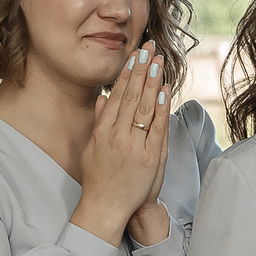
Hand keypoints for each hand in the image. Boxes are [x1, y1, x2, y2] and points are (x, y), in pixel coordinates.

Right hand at [71, 45, 171, 245]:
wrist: (106, 207)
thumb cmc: (99, 179)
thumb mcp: (92, 148)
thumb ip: (99, 122)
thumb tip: (103, 99)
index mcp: (102, 131)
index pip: (117, 96)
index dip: (127, 74)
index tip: (135, 55)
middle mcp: (116, 135)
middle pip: (130, 96)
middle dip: (141, 70)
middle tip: (149, 49)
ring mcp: (133, 146)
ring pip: (143, 108)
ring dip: (151, 83)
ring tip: (158, 62)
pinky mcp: (148, 157)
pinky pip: (156, 128)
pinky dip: (160, 109)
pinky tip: (163, 91)